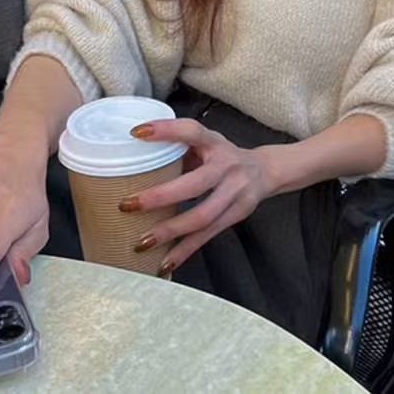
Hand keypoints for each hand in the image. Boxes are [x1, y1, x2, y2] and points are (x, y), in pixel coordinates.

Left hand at [121, 118, 279, 274]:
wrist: (265, 171)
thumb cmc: (222, 154)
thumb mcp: (206, 142)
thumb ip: (179, 148)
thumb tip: (135, 159)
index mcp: (214, 142)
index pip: (191, 131)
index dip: (166, 130)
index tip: (136, 132)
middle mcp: (227, 167)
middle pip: (195, 184)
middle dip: (160, 196)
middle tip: (128, 204)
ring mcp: (235, 194)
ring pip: (201, 216)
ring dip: (170, 231)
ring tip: (142, 241)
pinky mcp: (235, 216)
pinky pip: (207, 236)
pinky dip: (184, 251)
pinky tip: (164, 263)